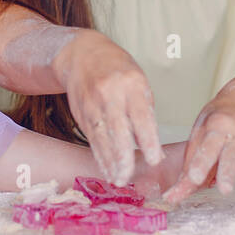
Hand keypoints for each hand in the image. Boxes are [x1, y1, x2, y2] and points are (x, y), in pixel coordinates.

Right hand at [54, 29, 163, 184]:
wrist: (81, 54)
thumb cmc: (117, 68)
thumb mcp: (138, 80)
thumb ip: (145, 110)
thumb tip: (153, 146)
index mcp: (131, 84)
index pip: (140, 116)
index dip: (148, 140)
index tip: (154, 160)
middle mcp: (109, 94)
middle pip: (117, 131)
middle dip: (123, 158)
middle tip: (129, 178)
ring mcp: (92, 104)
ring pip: (101, 138)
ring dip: (110, 162)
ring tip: (119, 180)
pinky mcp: (80, 113)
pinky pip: (91, 138)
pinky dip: (100, 155)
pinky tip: (106, 168)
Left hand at [162, 90, 234, 207]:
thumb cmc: (218, 121)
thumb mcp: (200, 133)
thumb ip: (189, 165)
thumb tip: (173, 195)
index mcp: (217, 126)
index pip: (208, 146)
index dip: (201, 162)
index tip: (194, 178)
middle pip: (232, 154)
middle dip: (228, 172)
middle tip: (224, 189)